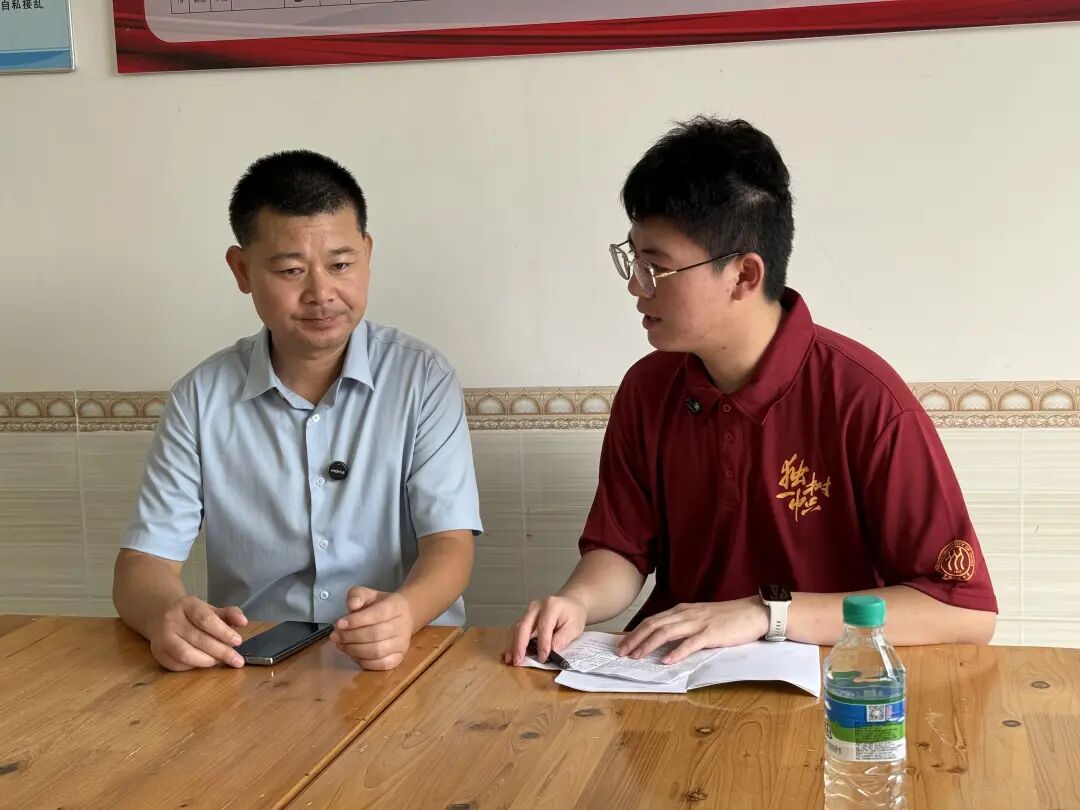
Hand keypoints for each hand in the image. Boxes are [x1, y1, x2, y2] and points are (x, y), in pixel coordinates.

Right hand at [150, 595, 247, 670]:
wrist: (161, 615)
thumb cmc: (193, 615)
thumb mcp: (211, 609)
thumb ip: (229, 613)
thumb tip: (243, 622)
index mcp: (187, 605)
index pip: (206, 619)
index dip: (223, 632)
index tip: (238, 642)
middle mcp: (171, 620)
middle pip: (198, 639)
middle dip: (221, 651)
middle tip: (237, 660)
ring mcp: (161, 637)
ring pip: (185, 654)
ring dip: (207, 661)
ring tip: (220, 661)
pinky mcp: (157, 652)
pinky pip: (177, 665)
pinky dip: (194, 667)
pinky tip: (204, 663)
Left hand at [331, 587, 413, 670]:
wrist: (405, 615)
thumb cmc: (381, 605)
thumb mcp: (369, 594)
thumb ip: (358, 595)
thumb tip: (352, 605)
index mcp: (395, 607)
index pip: (377, 614)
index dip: (356, 621)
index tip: (338, 624)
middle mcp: (402, 626)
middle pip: (375, 634)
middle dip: (351, 637)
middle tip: (335, 636)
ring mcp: (402, 644)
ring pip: (377, 651)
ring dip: (354, 650)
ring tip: (340, 645)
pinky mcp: (399, 657)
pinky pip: (381, 665)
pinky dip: (364, 662)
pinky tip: (353, 655)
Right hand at [502, 595, 586, 666]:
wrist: (569, 603)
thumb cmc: (573, 615)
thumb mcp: (574, 627)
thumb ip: (562, 639)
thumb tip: (551, 652)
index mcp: (551, 606)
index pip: (544, 627)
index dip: (542, 644)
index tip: (542, 659)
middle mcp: (536, 607)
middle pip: (524, 626)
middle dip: (519, 646)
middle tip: (518, 662)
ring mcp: (528, 611)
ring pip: (517, 629)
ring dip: (513, 645)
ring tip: (511, 660)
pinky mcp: (525, 617)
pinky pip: (517, 630)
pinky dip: (514, 643)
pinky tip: (511, 654)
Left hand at [617, 597, 768, 663]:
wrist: (753, 612)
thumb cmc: (727, 617)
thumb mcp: (700, 618)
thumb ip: (683, 626)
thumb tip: (665, 641)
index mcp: (682, 610)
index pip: (653, 620)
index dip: (635, 632)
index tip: (622, 643)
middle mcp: (686, 614)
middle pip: (654, 625)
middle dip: (635, 638)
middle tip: (621, 652)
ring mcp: (698, 623)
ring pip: (667, 632)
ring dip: (649, 645)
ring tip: (636, 656)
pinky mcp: (711, 633)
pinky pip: (691, 643)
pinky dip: (677, 652)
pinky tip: (666, 660)